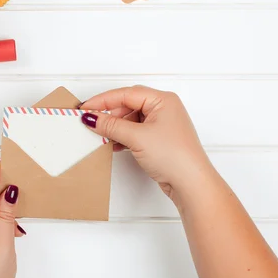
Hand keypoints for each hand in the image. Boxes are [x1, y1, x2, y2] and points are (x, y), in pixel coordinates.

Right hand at [80, 86, 216, 199]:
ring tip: (102, 136)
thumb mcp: (137, 137)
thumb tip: (92, 118)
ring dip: (115, 127)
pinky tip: (114, 144)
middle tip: (92, 122)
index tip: (86, 108)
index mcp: (163, 100)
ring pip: (131, 119)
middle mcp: (164, 109)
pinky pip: (136, 131)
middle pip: (128, 104)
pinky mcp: (159, 139)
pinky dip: (123, 136)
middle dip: (109, 114)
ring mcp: (162, 124)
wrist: (191, 183)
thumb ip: (111, 126)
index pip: (126, 94)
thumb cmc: (175, 157)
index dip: (103, 100)